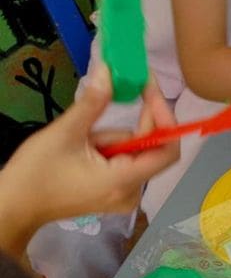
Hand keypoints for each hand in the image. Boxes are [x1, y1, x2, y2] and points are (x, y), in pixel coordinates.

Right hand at [0, 65, 178, 253]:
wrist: (15, 206)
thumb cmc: (36, 173)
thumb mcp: (65, 133)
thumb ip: (93, 103)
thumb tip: (110, 71)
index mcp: (123, 181)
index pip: (167, 151)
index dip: (165, 118)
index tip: (150, 90)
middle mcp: (132, 192)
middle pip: (151, 148)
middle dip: (135, 122)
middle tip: (123, 91)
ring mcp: (125, 195)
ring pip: (135, 153)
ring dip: (114, 137)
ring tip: (84, 141)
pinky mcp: (115, 193)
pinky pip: (126, 162)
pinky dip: (112, 147)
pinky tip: (87, 148)